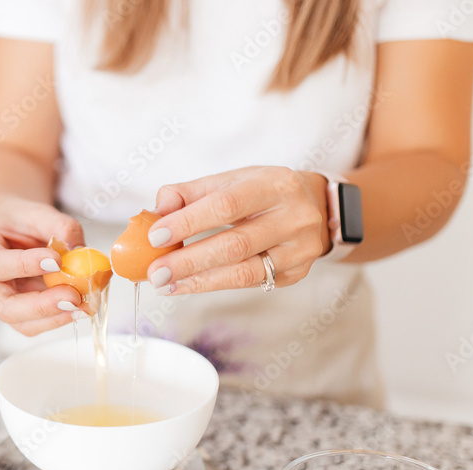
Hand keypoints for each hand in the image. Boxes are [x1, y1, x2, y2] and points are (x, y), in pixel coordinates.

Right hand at [0, 198, 85, 335]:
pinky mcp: (15, 314)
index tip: (56, 261)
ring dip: (55, 317)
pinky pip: (35, 324)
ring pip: (21, 322)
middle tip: (73, 296)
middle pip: (5, 306)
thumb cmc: (18, 221)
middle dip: (41, 306)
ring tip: (83, 304)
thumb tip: (79, 251)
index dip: (25, 266)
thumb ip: (59, 226)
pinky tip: (80, 308)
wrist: (12, 232)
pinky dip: (59, 318)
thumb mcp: (37, 212)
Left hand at [145, 167, 332, 294]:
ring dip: (198, 280)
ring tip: (165, 284)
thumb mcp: (231, 181)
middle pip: (235, 244)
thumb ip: (190, 193)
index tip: (156, 236)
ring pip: (243, 271)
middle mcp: (294, 217)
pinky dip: (214, 284)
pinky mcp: (295, 273)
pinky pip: (250, 283)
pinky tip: (188, 284)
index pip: (226, 205)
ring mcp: (299, 249)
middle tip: (155, 272)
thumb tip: (156, 212)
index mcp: (276, 184)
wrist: (316, 207)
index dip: (188, 222)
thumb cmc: (263, 193)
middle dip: (189, 261)